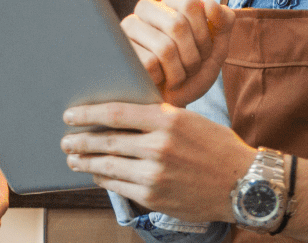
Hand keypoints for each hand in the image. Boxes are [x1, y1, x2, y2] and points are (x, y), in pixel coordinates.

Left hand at [60, 102, 254, 222]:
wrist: (242, 184)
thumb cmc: (217, 148)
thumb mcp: (190, 121)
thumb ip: (158, 117)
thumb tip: (121, 116)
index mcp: (168, 119)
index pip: (117, 112)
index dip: (89, 113)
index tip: (71, 115)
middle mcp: (159, 145)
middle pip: (106, 140)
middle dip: (80, 140)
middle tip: (65, 140)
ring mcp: (155, 173)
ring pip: (107, 165)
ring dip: (86, 161)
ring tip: (74, 158)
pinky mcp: (154, 196)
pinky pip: (118, 185)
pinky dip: (103, 179)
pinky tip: (97, 174)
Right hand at [123, 0, 234, 106]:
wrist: (170, 103)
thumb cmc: (192, 73)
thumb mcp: (216, 49)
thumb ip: (223, 23)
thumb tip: (209, 2)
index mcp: (171, 3)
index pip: (190, 4)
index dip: (204, 34)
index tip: (205, 51)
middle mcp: (147, 9)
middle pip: (177, 25)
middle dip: (193, 55)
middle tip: (191, 69)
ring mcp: (129, 28)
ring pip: (164, 47)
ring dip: (179, 71)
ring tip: (176, 78)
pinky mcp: (119, 51)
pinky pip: (149, 64)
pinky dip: (162, 79)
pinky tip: (159, 81)